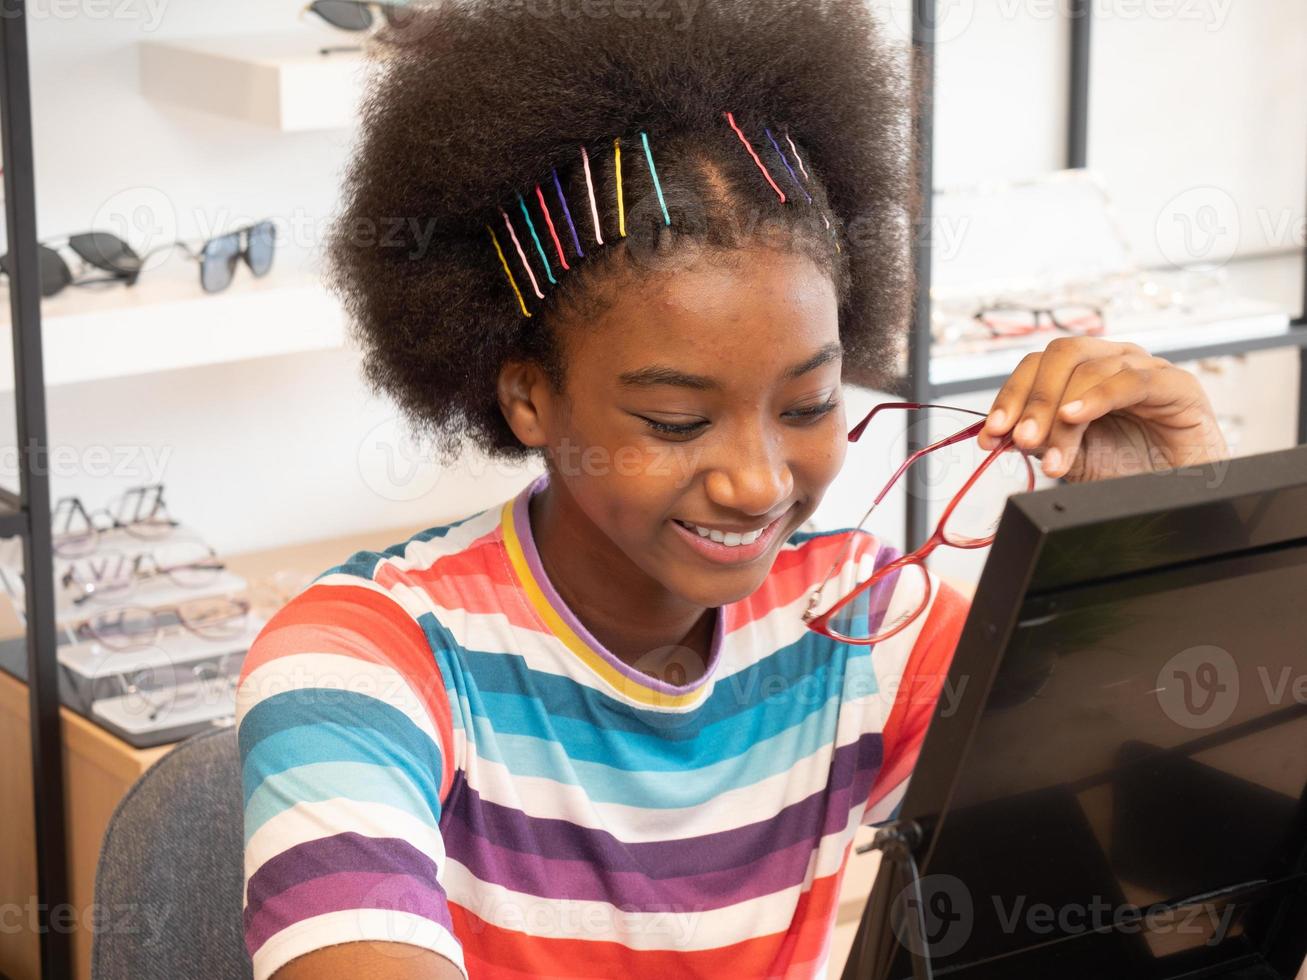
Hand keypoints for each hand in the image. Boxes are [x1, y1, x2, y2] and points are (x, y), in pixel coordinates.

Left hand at [976, 337, 1229, 482]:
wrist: (1183, 493)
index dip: (1009, 397)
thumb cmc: (1132, 470)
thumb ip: (1043, 440)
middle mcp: (1111, 362)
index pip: (1037, 366)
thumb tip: (1005, 432)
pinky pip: (1130, 380)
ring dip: (1059, 414)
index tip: (990, 435)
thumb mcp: (1074, 457)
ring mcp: (1144, 368)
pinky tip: (1074, 418)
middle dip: (1031, 400)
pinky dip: (1097, 397)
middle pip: (1059, 357)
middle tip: (1017, 440)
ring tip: (1051, 455)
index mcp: (1083, 373)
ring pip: (1089, 371)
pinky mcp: (1176, 385)